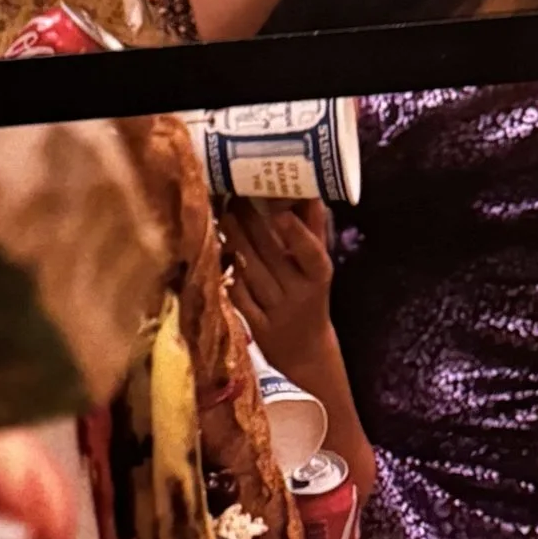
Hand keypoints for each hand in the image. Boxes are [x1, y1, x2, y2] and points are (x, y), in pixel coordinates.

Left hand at [221, 199, 336, 377]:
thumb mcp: (318, 267)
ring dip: (236, 244)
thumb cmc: (311, 296)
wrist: (307, 351)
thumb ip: (313, 230)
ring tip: (223, 217)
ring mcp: (277, 312)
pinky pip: (239, 298)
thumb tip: (307, 187)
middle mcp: (300, 293)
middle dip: (252, 224)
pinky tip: (217, 255)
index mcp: (320, 275)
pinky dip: (229, 277)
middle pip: (272, 256)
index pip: (311, 253)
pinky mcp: (258, 327)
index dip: (296, 233)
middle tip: (234, 196)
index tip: (278, 210)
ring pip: (252, 273)